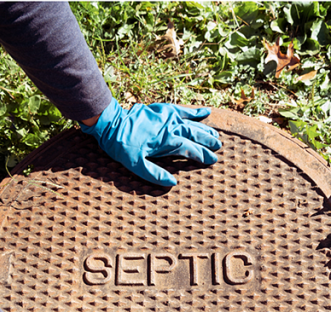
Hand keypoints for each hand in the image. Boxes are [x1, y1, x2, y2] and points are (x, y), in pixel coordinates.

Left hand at [80, 99, 221, 185]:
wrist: (111, 122)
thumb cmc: (122, 146)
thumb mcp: (135, 165)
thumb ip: (154, 174)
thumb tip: (172, 183)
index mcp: (168, 142)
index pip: (191, 149)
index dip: (203, 155)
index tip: (213, 160)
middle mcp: (171, 128)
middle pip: (195, 135)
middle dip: (208, 141)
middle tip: (218, 147)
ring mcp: (168, 117)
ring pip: (192, 123)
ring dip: (205, 129)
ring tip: (215, 135)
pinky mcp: (163, 109)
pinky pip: (183, 109)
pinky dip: (195, 111)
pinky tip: (207, 112)